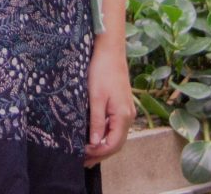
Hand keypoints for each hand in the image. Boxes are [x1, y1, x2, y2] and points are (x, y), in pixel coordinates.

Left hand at [84, 43, 135, 166]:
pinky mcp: (122, 105)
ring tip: (87, 153)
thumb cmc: (102, 71)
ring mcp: (127, 110)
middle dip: (100, 153)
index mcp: (123, 116)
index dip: (98, 153)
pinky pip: (116, 126)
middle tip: (83, 160)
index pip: (113, 145)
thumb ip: (97, 122)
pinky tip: (95, 136)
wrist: (110, 50)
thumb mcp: (96, 97)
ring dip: (103, 146)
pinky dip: (106, 135)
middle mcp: (128, 116)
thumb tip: (95, 144)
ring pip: (116, 136)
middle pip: (116, 143)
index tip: (82, 154)